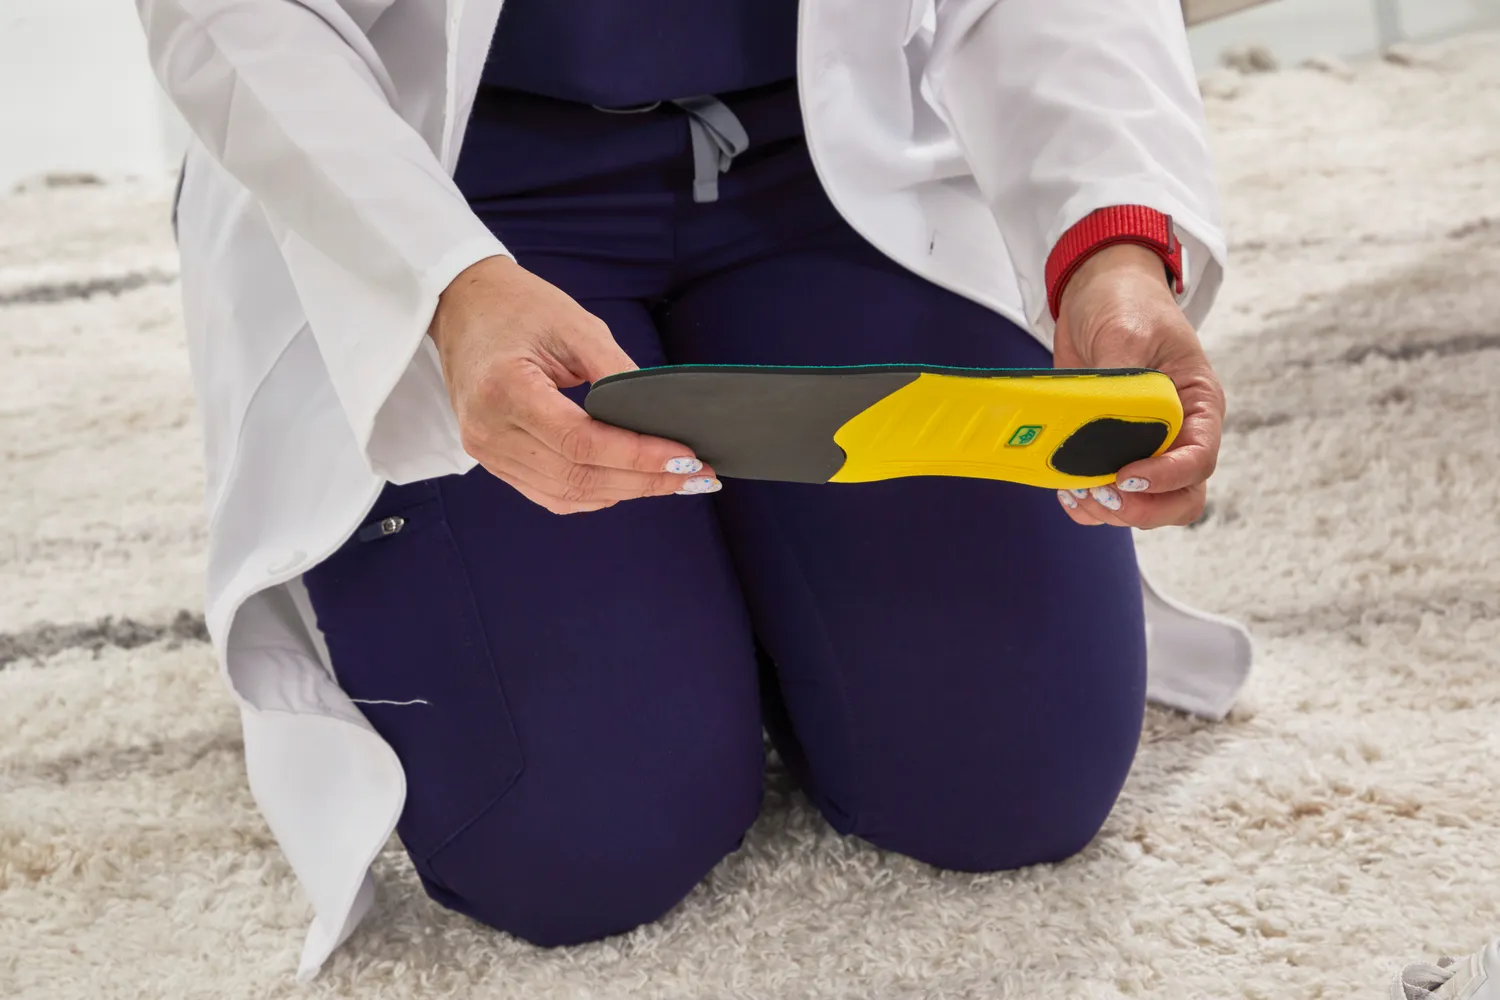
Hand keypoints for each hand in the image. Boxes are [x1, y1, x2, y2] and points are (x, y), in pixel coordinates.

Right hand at [430, 256, 717, 513]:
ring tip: (672, 482)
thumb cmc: (517, 306)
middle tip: (694, 475)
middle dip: (643, 480)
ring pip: (567, 494)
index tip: (684, 456)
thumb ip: (617, 372)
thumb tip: (661, 416)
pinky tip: (629, 482)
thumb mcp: (575, 325)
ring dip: (624, 491)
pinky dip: (594, 494)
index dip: (637, 456)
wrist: (464, 306)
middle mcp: (488, 431)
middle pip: (577, 476)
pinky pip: (550, 493)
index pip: (580, 443)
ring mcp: (487, 451)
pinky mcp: (493, 459)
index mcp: (504, 390)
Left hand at [1051, 244, 1224, 528]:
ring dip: (1110, 509)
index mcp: (1198, 405)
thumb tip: (1106, 426)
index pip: (1199, 460)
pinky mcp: (1108, 449)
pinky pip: (1106, 494)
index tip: (1127, 474)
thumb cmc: (1127, 304)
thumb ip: (1123, 383)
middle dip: (1143, 509)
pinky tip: (1066, 490)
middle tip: (1103, 495)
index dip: (1167, 478)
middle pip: (1180, 499)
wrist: (1096, 293)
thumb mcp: (1127, 333)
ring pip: (1143, 505)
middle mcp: (1177, 434)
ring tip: (1077, 491)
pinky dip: (1087, 502)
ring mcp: (1143, 446)